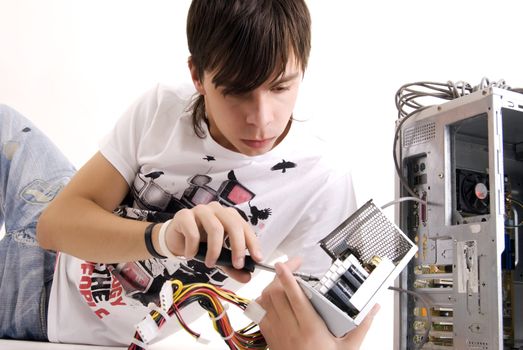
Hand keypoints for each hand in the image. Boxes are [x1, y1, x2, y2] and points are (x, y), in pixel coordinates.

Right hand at [161, 201, 262, 281]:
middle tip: (237, 265)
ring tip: (210, 264)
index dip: (252, 243)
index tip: (257, 259)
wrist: (175, 239)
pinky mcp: (184, 215)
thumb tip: (247, 277)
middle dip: (237, 247)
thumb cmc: (200, 243)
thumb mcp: (219, 256)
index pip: (244, 227)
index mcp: (228, 216)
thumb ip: (232, 266)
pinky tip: (191, 255)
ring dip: (215, 250)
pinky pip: (193, 232)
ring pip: (215, 228)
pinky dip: (193, 248)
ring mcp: (200, 210)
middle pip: (233, 225)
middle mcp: (217, 210)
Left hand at [257, 257, 378, 349]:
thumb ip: (361, 325)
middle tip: (292, 267)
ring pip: (266, 301)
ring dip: (272, 286)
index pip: (295, 297)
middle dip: (281, 277)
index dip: (288, 278)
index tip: (284, 264)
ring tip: (283, 280)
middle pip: (276, 294)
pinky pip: (260, 313)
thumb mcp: (349, 347)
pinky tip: (274, 297)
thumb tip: (373, 308)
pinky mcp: (269, 337)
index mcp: (311, 329)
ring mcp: (277, 333)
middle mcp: (290, 329)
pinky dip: (264, 300)